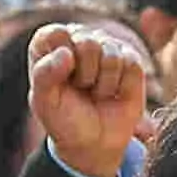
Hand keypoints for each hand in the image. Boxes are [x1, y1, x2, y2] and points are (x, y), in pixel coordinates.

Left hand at [25, 21, 154, 176]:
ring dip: (103, 84)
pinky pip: (132, 65)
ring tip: (95, 93)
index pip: (55, 34)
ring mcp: (107, 46)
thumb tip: (66, 53)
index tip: (58, 82)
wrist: (93, 142)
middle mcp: (80, 38)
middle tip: (80, 89)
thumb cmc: (63, 118)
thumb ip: (44, 74)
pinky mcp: (131, 59)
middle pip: (87, 42)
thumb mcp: (44, 102)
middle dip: (84, 75)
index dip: (59, 59)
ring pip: (112, 55)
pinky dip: (122, 87)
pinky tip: (114, 94)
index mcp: (51, 43)